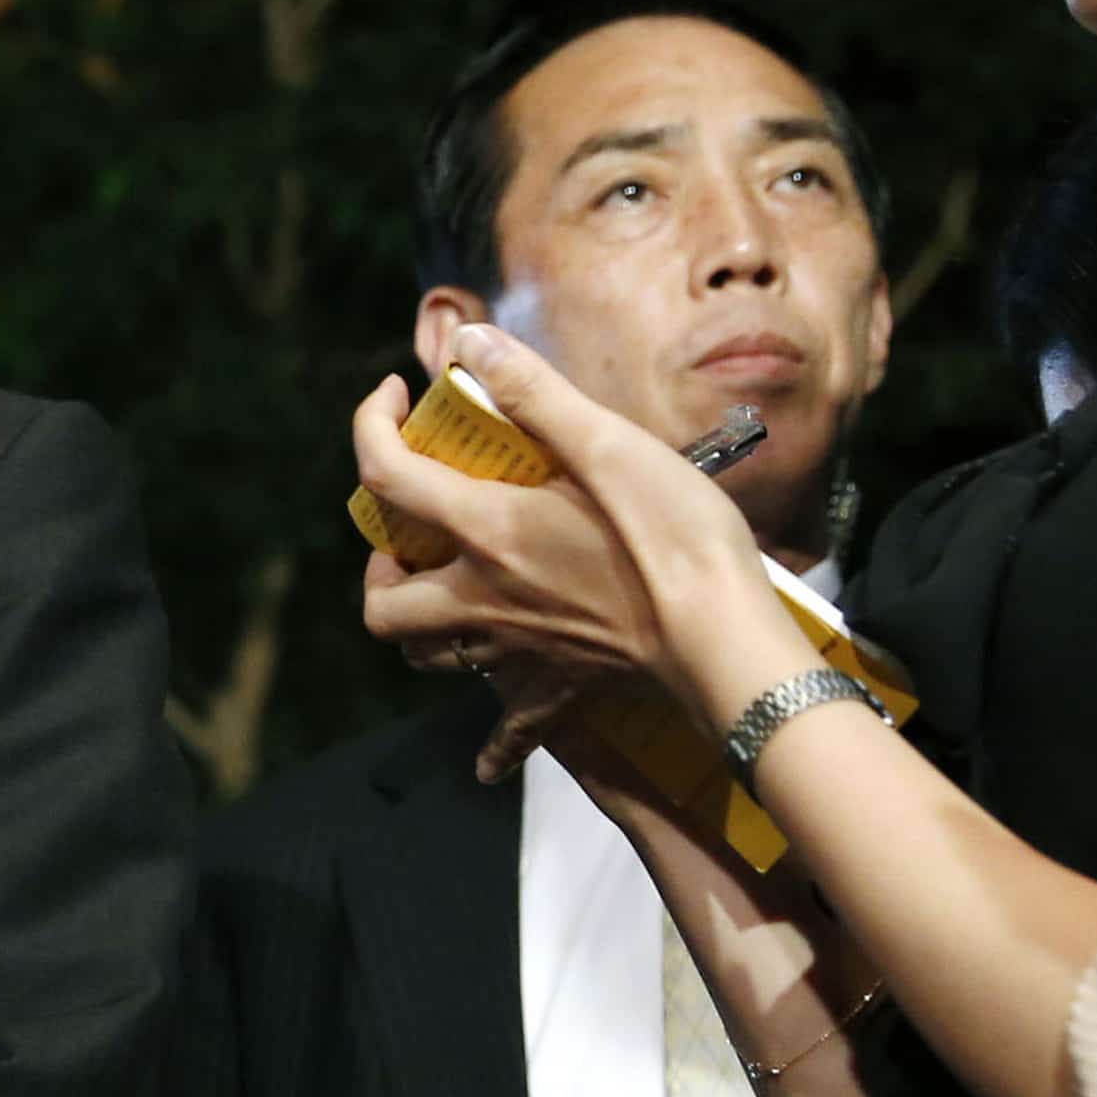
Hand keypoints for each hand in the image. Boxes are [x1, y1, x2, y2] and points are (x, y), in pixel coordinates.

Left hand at [355, 323, 778, 720]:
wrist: (724, 639)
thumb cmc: (674, 538)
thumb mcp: (607, 443)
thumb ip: (532, 393)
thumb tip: (466, 343)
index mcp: (486, 532)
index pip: (387, 476)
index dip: (372, 425)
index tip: (396, 393)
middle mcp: (481, 599)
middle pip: (381, 603)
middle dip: (378, 564)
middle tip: (412, 530)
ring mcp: (514, 650)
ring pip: (425, 657)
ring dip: (416, 624)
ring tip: (444, 587)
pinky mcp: (557, 687)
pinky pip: (510, 730)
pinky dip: (492, 741)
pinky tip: (490, 752)